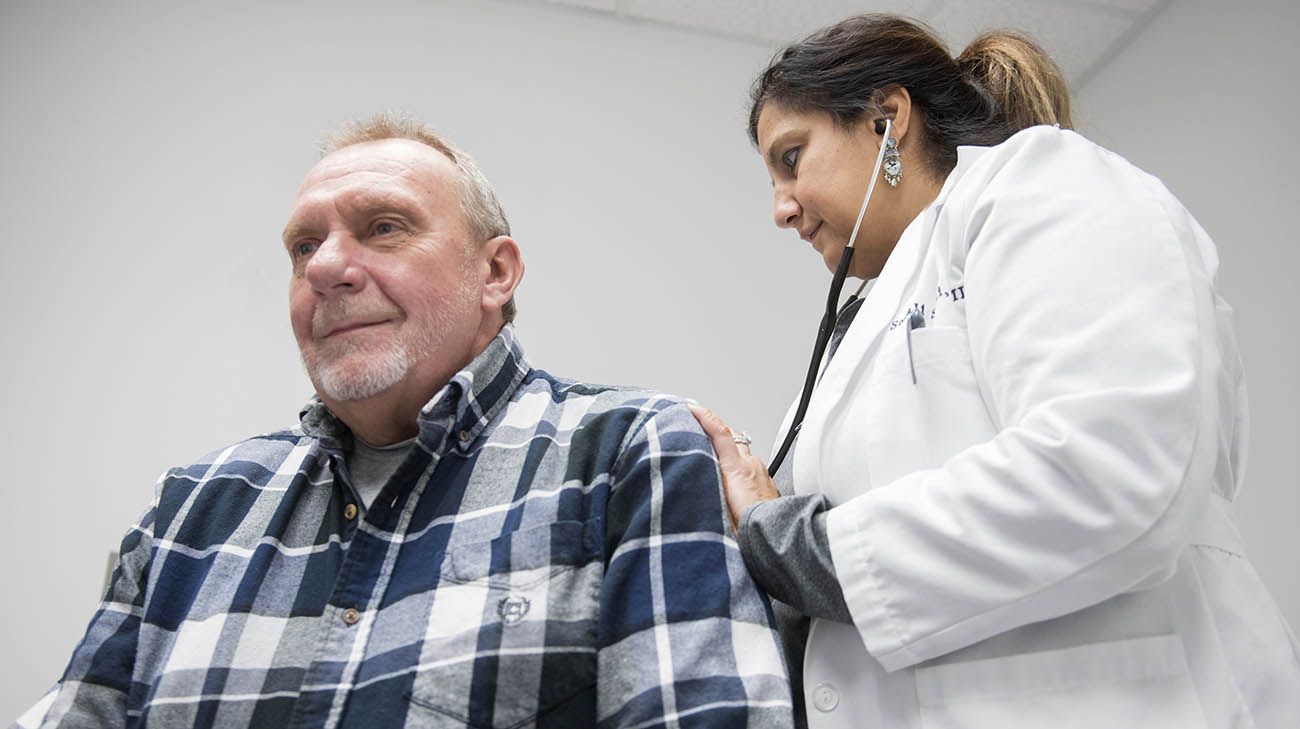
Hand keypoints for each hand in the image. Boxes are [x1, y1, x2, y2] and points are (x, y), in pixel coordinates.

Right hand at [688, 404, 780, 530]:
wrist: (775, 539)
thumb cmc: (747, 529)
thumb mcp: (718, 508)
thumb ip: (708, 488)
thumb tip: (696, 476)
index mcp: (736, 469)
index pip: (720, 433)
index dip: (705, 417)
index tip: (693, 407)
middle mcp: (751, 466)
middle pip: (733, 438)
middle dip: (718, 431)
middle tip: (702, 429)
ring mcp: (763, 475)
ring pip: (744, 455)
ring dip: (731, 455)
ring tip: (717, 464)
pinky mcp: (769, 486)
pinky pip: (753, 470)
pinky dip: (742, 470)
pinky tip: (736, 483)